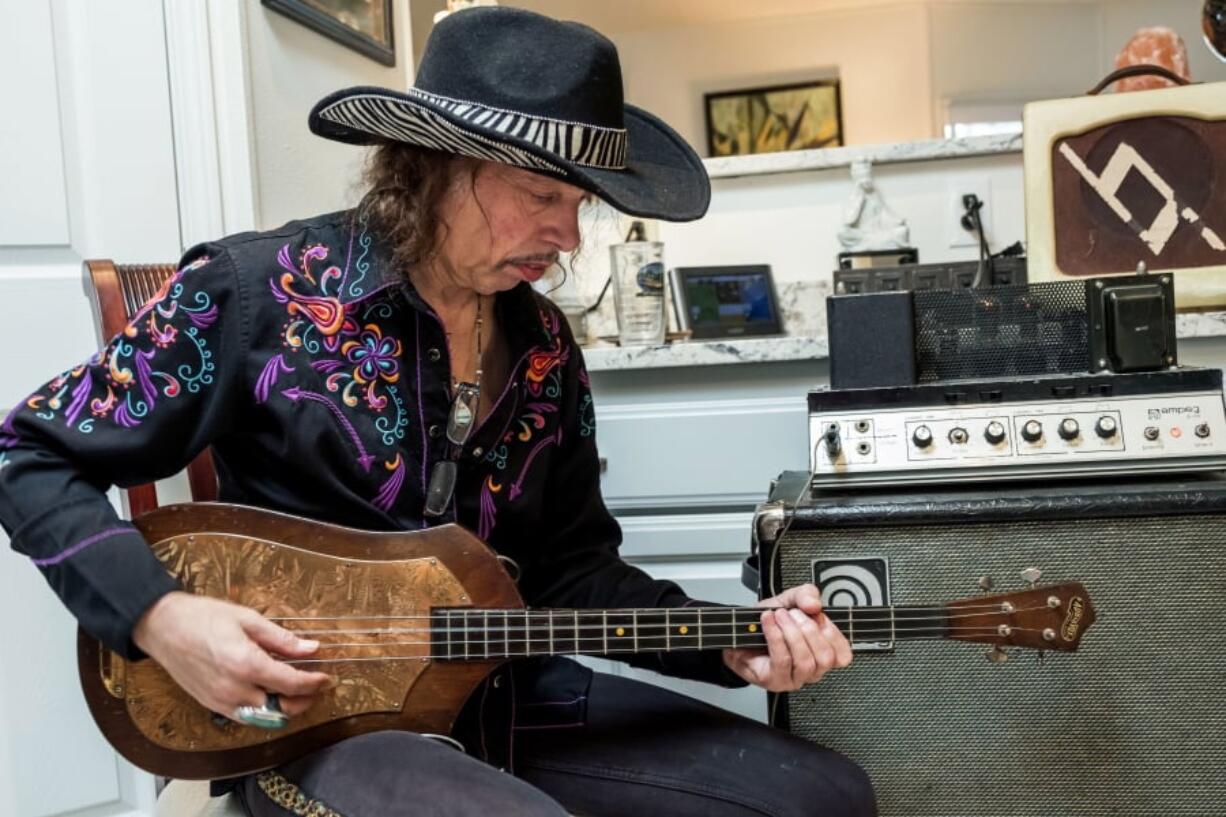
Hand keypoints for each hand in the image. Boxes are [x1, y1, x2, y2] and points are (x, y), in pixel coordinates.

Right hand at [132, 591, 332, 721]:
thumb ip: (281, 639)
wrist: (161, 626)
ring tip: (297, 693)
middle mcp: (234, 689)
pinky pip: (244, 717)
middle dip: (304, 700)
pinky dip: (263, 713)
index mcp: (246, 664)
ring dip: (284, 710)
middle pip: (281, 708)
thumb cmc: (202, 617)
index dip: (314, 683)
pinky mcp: (211, 704)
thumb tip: (311, 648)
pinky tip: (270, 697)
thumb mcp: (248, 619)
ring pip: (263, 718)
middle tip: (315, 687)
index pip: (291, 684)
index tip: (326, 677)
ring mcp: (220, 701)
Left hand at [722, 583, 851, 691]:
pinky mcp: (774, 680)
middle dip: (809, 629)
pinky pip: (782, 660)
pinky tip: (768, 622)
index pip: (843, 654)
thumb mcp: (789, 601)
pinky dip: (775, 636)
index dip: (833, 633)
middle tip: (792, 614)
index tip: (817, 615)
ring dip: (791, 632)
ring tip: (779, 616)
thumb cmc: (766, 623)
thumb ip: (805, 595)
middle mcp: (810, 669)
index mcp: (820, 652)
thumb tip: (814, 604)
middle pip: (825, 657)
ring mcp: (793, 678)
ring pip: (805, 661)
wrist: (738, 633)